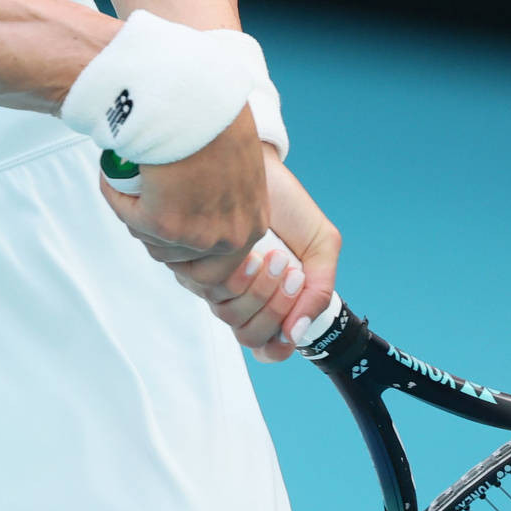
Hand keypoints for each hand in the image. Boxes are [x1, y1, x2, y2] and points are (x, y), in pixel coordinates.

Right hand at [98, 105, 265, 292]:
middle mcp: (228, 238)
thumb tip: (205, 199)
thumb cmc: (217, 118)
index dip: (187, 247)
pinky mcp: (163, 223)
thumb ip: (229, 193)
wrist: (197, 100)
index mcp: (252, 225)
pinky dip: (116, 194)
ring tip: (131, 181)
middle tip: (145, 199)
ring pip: (151, 241)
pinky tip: (115, 171)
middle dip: (157, 233)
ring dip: (135, 213)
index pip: (217, 266)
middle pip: (180, 259)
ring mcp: (196, 235)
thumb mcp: (239, 164)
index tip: (170, 223)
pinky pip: (127, 215)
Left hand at [161, 154, 342, 362]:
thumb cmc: (287, 206)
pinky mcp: (190, 258)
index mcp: (267, 298)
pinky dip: (234, 274)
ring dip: (258, 290)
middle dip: (275, 307)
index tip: (293, 320)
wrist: (257, 165)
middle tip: (290, 272)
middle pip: (247, 333)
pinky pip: (205, 285)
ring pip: (226, 313)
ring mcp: (210, 279)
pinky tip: (250, 249)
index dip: (278, 343)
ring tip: (274, 255)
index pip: (265, 346)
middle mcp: (236, 295)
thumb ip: (319, 290)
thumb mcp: (319, 245)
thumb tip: (298, 334)